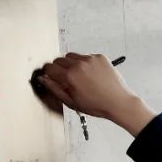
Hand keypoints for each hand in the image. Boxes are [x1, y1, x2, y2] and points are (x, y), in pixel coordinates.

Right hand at [37, 53, 155, 136]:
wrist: (118, 102)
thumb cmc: (97, 105)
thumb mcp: (71, 102)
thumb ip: (54, 89)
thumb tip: (43, 79)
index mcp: (70, 76)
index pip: (49, 67)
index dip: (48, 73)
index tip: (50, 76)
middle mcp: (79, 64)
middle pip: (59, 59)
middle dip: (58, 68)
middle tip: (66, 79)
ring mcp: (90, 59)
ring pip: (71, 56)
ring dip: (71, 64)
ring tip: (79, 76)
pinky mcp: (99, 57)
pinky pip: (86, 56)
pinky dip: (85, 63)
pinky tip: (91, 75)